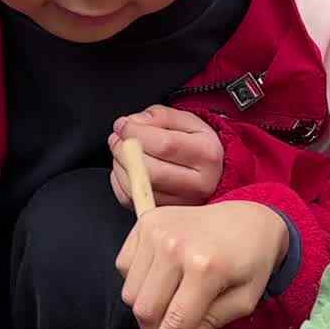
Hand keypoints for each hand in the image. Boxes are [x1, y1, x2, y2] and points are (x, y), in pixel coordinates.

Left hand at [109, 106, 223, 206]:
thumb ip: (160, 117)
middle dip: (124, 151)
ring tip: (121, 151)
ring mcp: (182, 203)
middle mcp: (199, 183)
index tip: (123, 125)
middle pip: (150, 170)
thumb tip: (132, 124)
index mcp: (206, 154)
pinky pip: (131, 199)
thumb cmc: (197, 146)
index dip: (136, 133)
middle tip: (117, 139)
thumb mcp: (187, 121)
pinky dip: (120, 182)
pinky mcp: (165, 212)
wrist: (212, 172)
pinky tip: (126, 169)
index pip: (165, 145)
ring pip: (138, 187)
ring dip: (120, 165)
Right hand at [115, 201, 289, 328]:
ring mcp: (156, 231)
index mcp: (205, 267)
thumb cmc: (251, 261)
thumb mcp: (243, 300)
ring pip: (130, 293)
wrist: (250, 217)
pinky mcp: (145, 223)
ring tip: (171, 302)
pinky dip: (138, 281)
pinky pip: (124, 267)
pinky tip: (162, 277)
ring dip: (147, 307)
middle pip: (144, 311)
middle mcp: (175, 246)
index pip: (174, 323)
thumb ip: (212, 325)